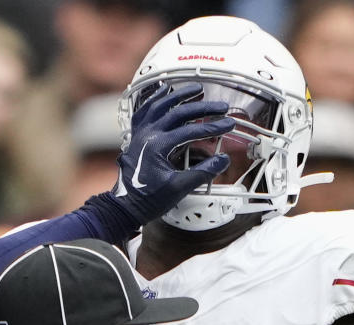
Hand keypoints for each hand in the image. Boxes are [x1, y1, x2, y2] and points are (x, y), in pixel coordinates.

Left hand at [110, 82, 234, 224]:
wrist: (125, 206)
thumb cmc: (148, 199)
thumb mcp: (179, 188)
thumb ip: (202, 172)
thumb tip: (222, 160)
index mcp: (157, 145)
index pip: (191, 130)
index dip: (212, 127)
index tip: (228, 125)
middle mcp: (147, 135)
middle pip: (178, 112)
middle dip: (202, 108)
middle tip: (220, 107)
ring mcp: (140, 134)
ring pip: (160, 105)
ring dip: (179, 96)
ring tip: (196, 90)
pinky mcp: (137, 136)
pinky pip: (144, 111)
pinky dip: (155, 99)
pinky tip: (163, 91)